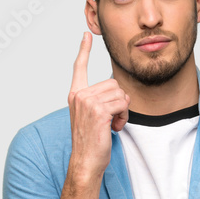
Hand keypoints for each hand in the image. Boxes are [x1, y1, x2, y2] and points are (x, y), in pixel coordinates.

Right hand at [67, 32, 129, 177]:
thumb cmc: (91, 143)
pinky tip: (114, 128)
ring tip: (112, 124)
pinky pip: (123, 104)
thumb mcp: (92, 117)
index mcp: (75, 95)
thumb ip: (100, 101)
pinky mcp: (98, 111)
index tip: (86, 35)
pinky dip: (124, 117)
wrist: (86, 162)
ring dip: (123, 110)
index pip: (78, 67)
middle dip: (119, 102)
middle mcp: (79, 95)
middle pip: (113, 83)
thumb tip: (121, 92)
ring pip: (120, 93)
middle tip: (112, 119)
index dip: (84, 50)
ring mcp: (88, 102)